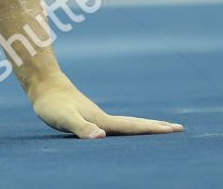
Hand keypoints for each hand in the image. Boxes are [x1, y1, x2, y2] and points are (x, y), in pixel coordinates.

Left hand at [29, 75, 183, 138]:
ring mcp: (98, 117)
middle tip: (179, 129)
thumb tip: (101, 137)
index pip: (132, 127)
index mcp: (102, 121)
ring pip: (127, 124)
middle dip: (157, 128)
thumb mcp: (64, 118)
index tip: (174, 130)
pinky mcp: (90, 117)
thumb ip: (81, 128)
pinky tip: (127, 132)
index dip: (153, 130)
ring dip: (146, 127)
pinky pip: (116, 125)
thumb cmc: (51, 104)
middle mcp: (104, 118)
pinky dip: (129, 128)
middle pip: (135, 124)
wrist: (43, 85)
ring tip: (162, 129)